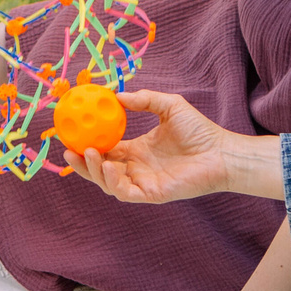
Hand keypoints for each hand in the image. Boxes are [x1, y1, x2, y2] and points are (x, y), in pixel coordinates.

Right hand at [74, 90, 236, 204]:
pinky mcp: (152, 194)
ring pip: (109, 183)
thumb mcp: (169, 106)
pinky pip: (125, 192)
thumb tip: (117, 95)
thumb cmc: (199, 130)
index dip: (87, 145)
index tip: (72, 133)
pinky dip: (113, 182)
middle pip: (100, 169)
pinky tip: (110, 166)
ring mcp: (143, 183)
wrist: (221, 152)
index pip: (106, 150)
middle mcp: (137, 168)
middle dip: (82, 163)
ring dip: (95, 171)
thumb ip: (144, 100)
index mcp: (137, 151)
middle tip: (68, 150)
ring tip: (91, 153)